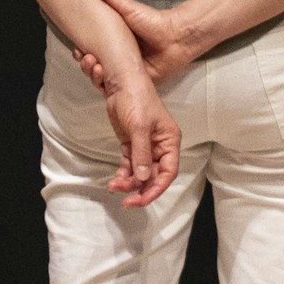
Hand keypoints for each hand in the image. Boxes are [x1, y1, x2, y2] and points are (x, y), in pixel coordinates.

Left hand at [74, 48, 180, 204]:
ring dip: (129, 183)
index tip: (141, 198)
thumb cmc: (136, 99)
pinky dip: (123, 174)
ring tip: (114, 187)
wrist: (121, 83)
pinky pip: (130, 165)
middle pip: (154, 176)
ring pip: (140, 172)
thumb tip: (142, 178)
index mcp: (169, 141)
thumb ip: (141, 154)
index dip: (156, 188)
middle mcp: (160, 146)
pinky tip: (115, 181)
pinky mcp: (132, 144)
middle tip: (126, 201)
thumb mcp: (139, 127)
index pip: (168, 172)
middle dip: (140, 189)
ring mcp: (146, 146)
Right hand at [86, 0, 214, 88]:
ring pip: (103, 80)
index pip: (90, 50)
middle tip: (87, 59)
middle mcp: (117, 58)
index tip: (77, 49)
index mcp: (113, 42)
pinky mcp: (135, 82)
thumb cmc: (154, 21)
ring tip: (97, 69)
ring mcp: (125, 72)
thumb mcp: (127, 8)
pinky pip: (118, 90)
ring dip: (95, 77)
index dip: (81, 52)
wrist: (176, 38)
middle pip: (94, 67)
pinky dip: (108, 89)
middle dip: (86, 66)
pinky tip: (105, 83)